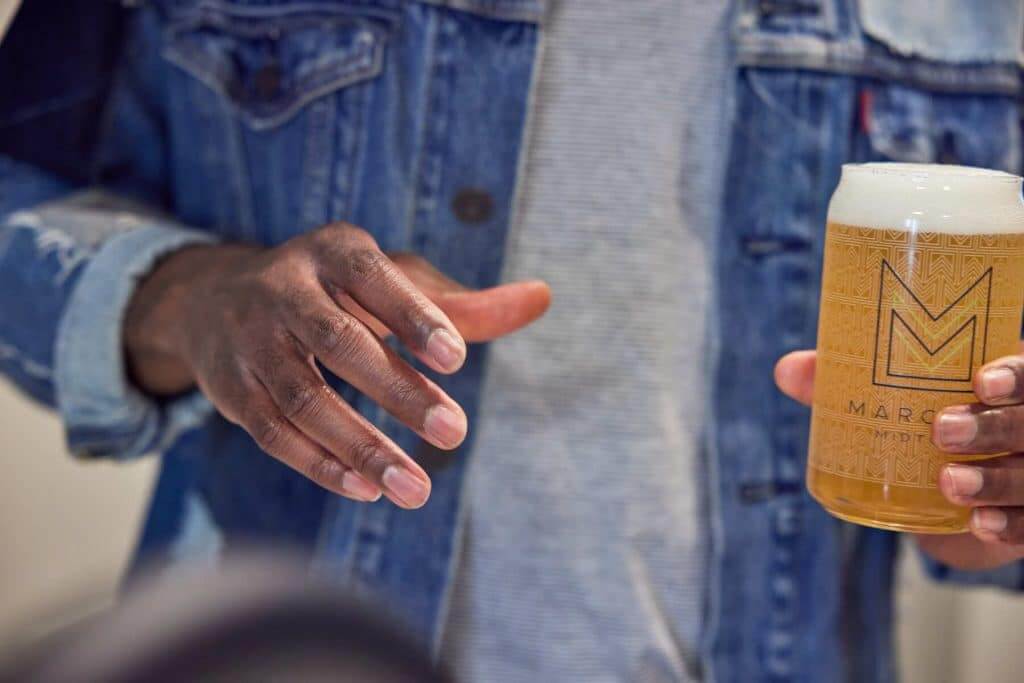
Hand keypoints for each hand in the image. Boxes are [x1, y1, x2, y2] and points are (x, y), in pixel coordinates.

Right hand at [124, 223, 550, 508]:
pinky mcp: (231, 389)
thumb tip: (542, 298)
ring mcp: (250, 340)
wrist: (217, 299)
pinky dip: (320, 464)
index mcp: (333, 252)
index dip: (413, 316)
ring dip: (360, 447)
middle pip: (338, 343)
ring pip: (303, 397)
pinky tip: (367, 489)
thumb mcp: (392, 283)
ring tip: (416, 490)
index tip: (457, 359)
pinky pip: (273, 432)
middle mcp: (283, 289)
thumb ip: (462, 305)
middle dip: (397, 391)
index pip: (373, 279)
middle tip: (454, 433)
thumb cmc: (334, 292)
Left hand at [775, 349, 1023, 570]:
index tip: (982, 381)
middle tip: (944, 431)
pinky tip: (981, 525)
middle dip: (993, 427)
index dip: (1014, 375)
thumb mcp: (886, 403)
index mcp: (1003, 387)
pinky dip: (1008, 525)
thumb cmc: (915, 429)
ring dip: (994, 480)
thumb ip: (840, 384)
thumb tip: (786, 370)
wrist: (941, 503)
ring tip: (950, 482)